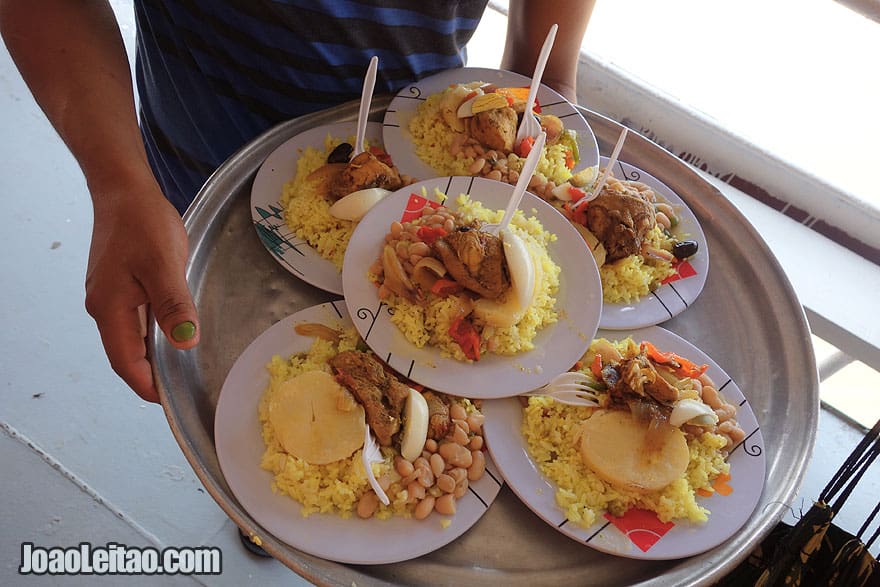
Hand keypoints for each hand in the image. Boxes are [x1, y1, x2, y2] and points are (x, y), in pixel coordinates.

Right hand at [84, 177, 198, 402]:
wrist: (124, 190)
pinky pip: (135, 321)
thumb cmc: (142, 223)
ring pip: (131, 338)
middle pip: (126, 355)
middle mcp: (104, 308)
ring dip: (154, 355)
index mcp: (109, 309)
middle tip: (186, 389)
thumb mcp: (164, 265)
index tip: (173, 402)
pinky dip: (154, 334)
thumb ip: (174, 306)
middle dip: (153, 376)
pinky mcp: (118, 286)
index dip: (148, 386)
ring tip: (184, 369)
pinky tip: (175, 333)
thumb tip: (184, 343)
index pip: (125, 363)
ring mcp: (109, 297)